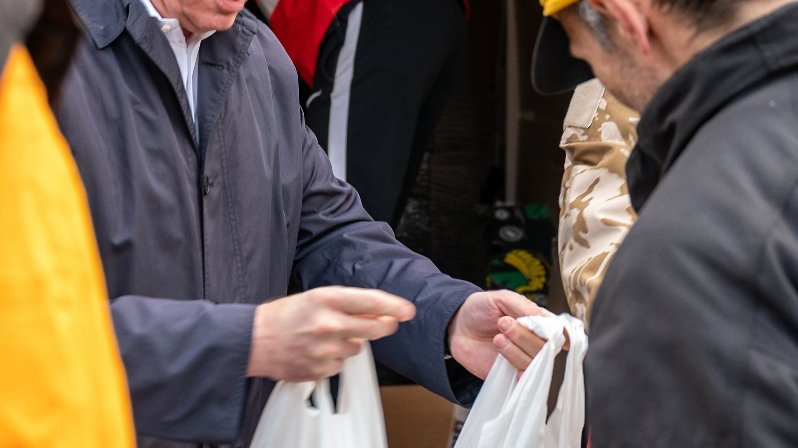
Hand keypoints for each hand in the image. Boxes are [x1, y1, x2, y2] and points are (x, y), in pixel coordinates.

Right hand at [246, 286, 414, 380]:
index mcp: (326, 299)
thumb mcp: (315, 298)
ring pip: (357, 348)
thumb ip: (347, 304)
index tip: (408, 310)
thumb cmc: (283, 316)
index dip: (393, 306)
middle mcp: (328, 323)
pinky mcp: (320, 369)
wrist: (253, 341)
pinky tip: (315, 352)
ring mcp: (325, 349)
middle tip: (386, 324)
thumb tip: (378, 310)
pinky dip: (333, 360)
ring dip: (348, 343)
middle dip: (384, 326)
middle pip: (374, 328)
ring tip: (324, 337)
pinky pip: (341, 365)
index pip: (370, 301)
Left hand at [447, 290, 551, 378]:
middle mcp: (532, 341)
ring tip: (496, 338)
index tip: (554, 334)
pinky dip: (519, 374)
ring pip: (533, 362)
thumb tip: (548, 321)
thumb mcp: (501, 298)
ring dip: (514, 350)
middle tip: (503, 324)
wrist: (455, 326)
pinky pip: (523, 379)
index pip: (557, 331)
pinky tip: (503, 360)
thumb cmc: (479, 309)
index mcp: (535, 321)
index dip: (559, 333)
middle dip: (524, 336)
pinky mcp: (509, 373)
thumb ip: (525, 308)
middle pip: (545, 347)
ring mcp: (522, 358)